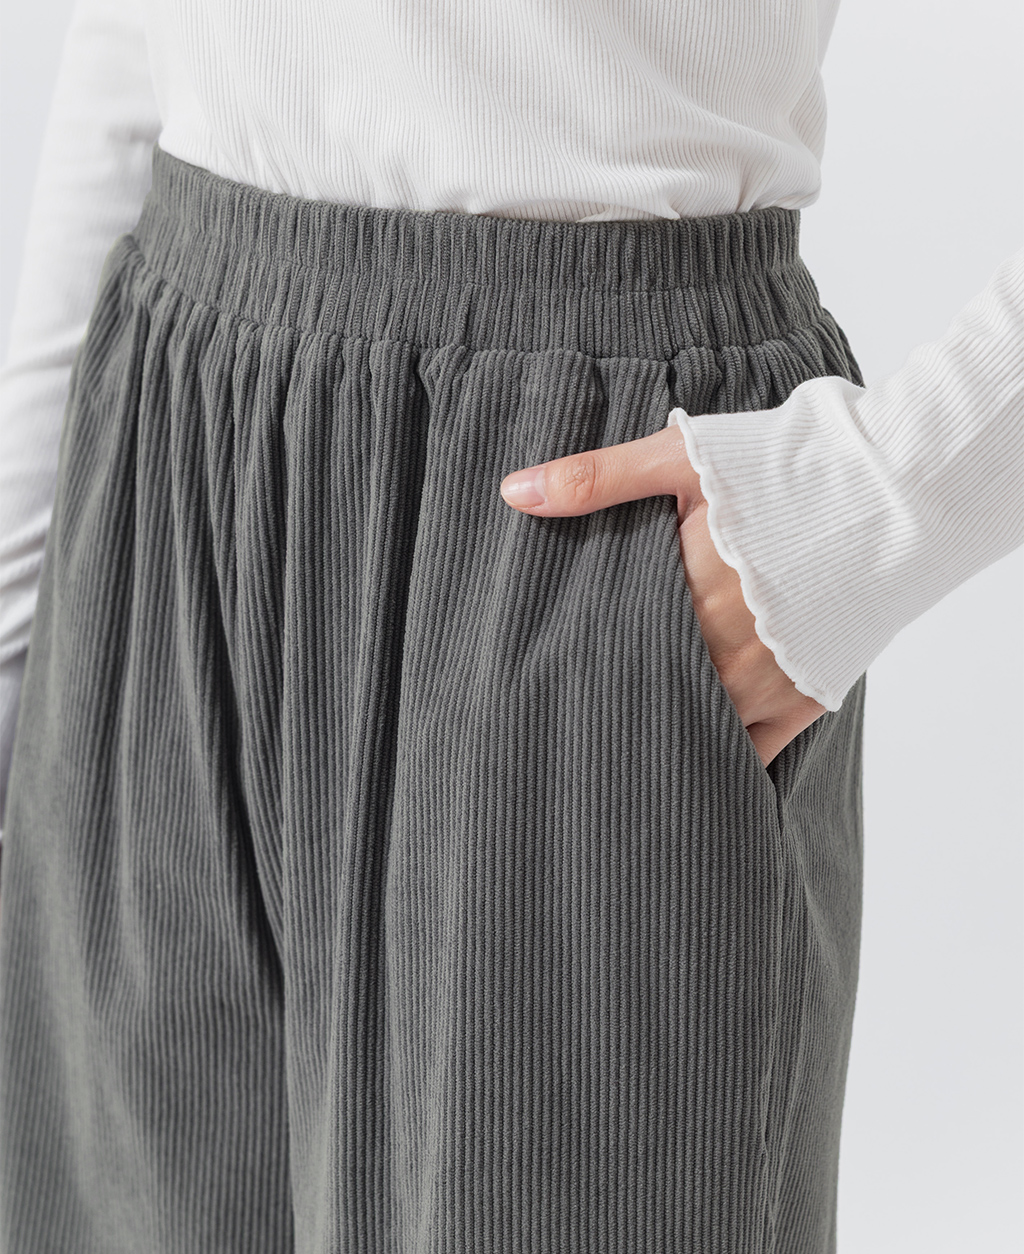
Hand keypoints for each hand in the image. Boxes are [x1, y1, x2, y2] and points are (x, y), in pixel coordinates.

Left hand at [498, 421, 825, 766]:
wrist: (899, 490)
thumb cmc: (787, 467)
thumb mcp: (684, 457)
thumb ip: (596, 479)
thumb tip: (513, 493)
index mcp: (681, 597)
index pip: (605, 651)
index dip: (574, 667)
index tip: (546, 680)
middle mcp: (720, 652)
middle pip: (644, 697)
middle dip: (610, 706)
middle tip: (571, 727)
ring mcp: (766, 684)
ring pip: (691, 731)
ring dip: (658, 735)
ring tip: (618, 752)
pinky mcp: (805, 700)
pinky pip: (749, 754)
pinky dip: (717, 761)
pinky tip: (686, 765)